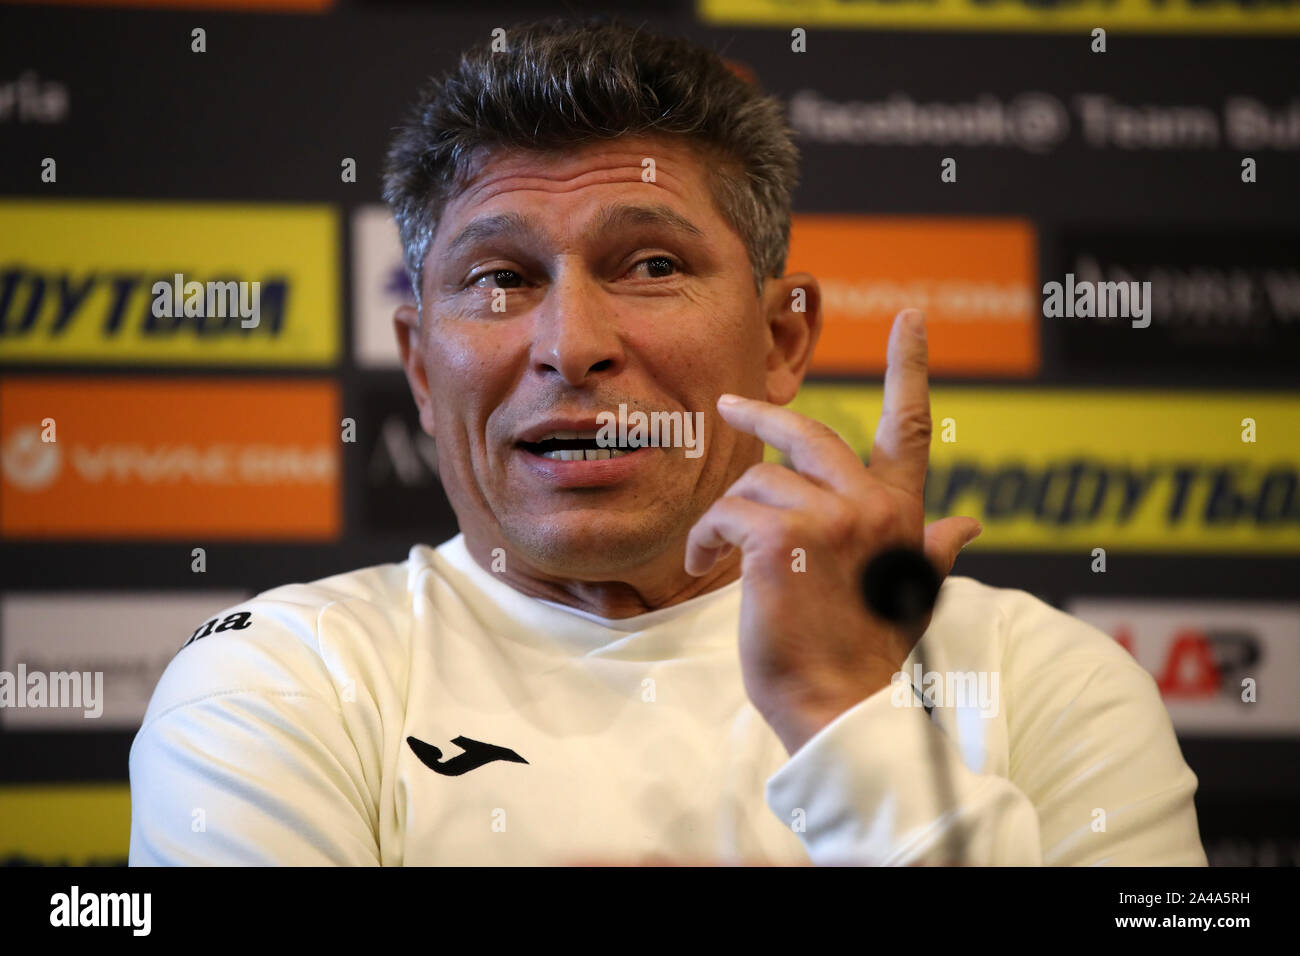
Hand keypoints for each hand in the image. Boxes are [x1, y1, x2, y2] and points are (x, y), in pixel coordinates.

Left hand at [684, 309, 981, 754]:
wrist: (840, 708)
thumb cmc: (867, 655)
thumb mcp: (909, 596)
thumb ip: (932, 551)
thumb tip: (969, 527)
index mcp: (901, 516)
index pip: (911, 428)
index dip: (910, 368)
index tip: (910, 318)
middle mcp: (870, 507)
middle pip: (809, 434)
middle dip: (764, 419)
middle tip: (730, 409)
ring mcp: (828, 518)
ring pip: (754, 486)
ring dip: (727, 521)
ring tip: (722, 560)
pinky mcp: (781, 538)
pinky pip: (727, 512)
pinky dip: (708, 539)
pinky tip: (710, 566)